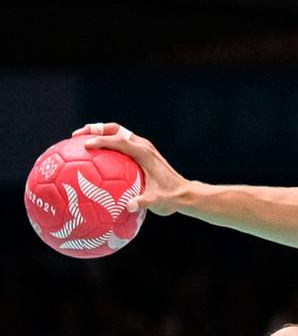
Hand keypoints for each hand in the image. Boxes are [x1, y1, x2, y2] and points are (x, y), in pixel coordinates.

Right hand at [72, 122, 191, 215]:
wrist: (184, 194)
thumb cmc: (170, 198)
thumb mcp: (157, 202)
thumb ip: (143, 202)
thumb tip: (128, 206)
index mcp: (144, 153)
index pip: (120, 141)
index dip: (102, 140)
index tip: (86, 144)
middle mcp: (143, 146)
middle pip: (115, 130)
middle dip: (95, 129)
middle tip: (76, 136)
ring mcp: (142, 147)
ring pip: (117, 133)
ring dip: (99, 134)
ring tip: (80, 141)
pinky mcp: (141, 153)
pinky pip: (120, 144)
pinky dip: (106, 144)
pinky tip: (93, 157)